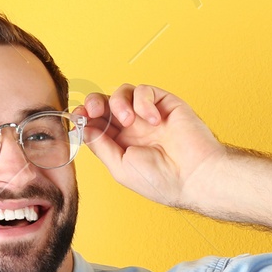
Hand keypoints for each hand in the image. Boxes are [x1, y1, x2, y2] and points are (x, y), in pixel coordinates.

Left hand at [78, 84, 228, 209]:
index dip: (84, 117)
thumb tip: (82, 128)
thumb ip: (101, 146)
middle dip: (94, 103)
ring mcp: (148, 115)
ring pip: (122, 92)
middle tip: (93, 111)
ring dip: (118, 103)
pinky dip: (143, 101)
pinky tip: (152, 119)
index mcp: (121, 145)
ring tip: (127, 120)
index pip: (96, 124)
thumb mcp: (120, 167)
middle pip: (105, 104)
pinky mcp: (165, 104)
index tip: (77, 117)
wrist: (194, 176)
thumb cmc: (161, 180)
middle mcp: (133, 128)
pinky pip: (145, 91)